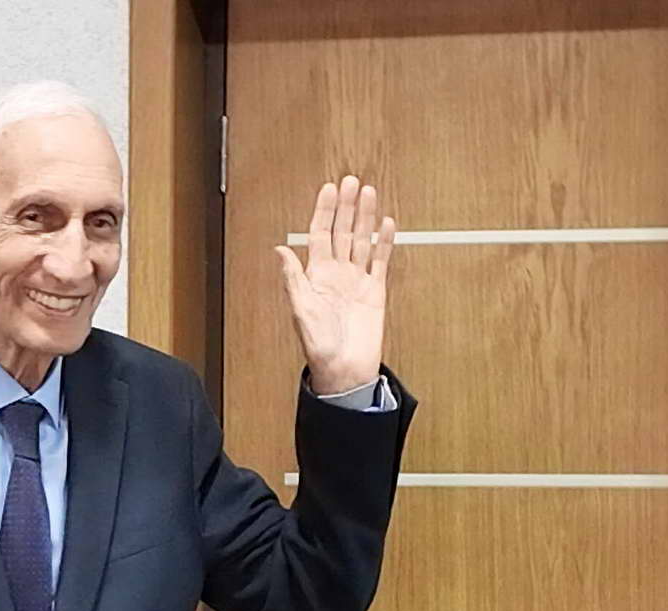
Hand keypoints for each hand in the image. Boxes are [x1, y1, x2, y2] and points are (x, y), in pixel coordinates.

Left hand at [275, 175, 395, 394]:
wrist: (344, 371)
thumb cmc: (319, 347)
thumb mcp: (301, 311)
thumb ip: (293, 279)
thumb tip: (280, 250)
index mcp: (316, 276)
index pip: (321, 234)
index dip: (324, 211)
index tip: (330, 189)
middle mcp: (336, 274)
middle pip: (343, 231)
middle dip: (347, 206)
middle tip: (352, 182)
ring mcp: (357, 281)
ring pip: (362, 241)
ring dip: (365, 218)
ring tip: (369, 194)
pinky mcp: (375, 292)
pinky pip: (380, 261)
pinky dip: (384, 242)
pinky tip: (386, 225)